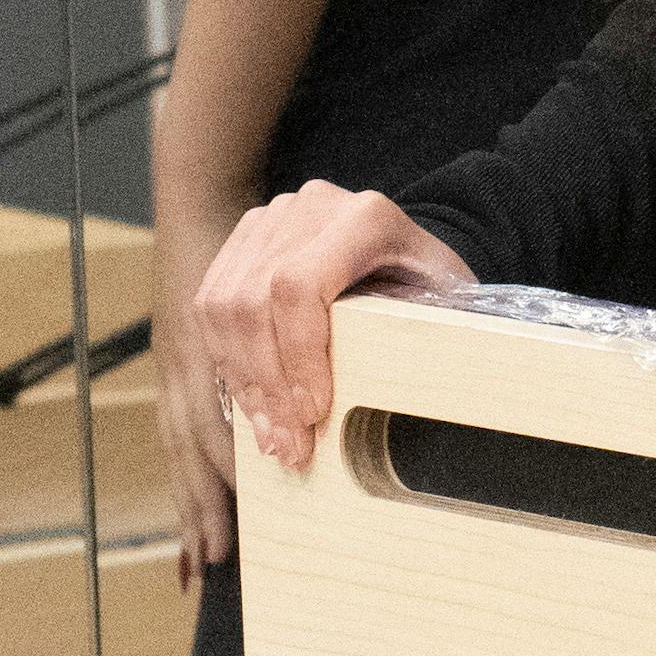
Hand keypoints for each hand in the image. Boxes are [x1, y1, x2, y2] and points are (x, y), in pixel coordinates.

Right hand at [184, 182, 470, 531]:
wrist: (405, 251)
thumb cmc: (428, 287)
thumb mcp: (443, 306)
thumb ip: (418, 340)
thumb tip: (394, 407)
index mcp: (364, 218)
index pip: (299, 286)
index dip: (298, 355)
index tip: (313, 413)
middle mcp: (309, 208)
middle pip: (255, 300)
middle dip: (268, 386)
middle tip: (289, 447)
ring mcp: (270, 221)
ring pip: (225, 306)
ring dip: (245, 383)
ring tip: (272, 437)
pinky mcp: (243, 241)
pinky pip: (212, 306)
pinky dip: (230, 363)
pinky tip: (254, 405)